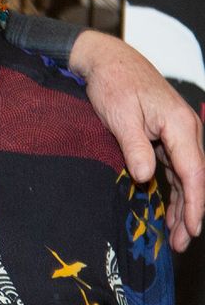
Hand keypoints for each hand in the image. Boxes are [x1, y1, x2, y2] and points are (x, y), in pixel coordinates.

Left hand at [70, 30, 204, 250]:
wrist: (108, 61)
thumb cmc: (114, 84)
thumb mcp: (120, 116)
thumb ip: (135, 147)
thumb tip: (147, 178)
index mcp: (181, 125)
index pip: (194, 172)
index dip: (195, 203)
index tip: (192, 228)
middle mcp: (186, 131)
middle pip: (194, 179)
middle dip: (191, 213)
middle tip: (182, 244)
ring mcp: (177, 134)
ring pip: (185, 177)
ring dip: (183, 206)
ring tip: (177, 237)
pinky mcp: (164, 137)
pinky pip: (174, 169)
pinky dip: (173, 191)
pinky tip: (168, 211)